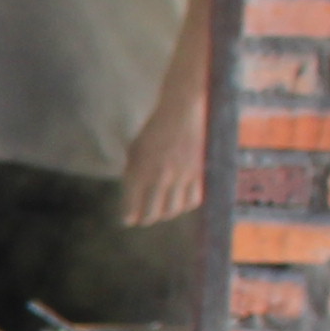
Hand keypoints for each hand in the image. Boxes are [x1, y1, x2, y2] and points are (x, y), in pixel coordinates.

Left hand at [120, 74, 207, 225]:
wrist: (182, 110)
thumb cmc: (156, 130)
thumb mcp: (136, 149)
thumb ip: (133, 174)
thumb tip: (132, 200)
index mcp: (140, 170)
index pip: (131, 206)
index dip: (129, 217)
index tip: (129, 220)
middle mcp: (160, 176)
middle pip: (153, 214)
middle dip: (147, 219)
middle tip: (145, 218)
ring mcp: (181, 176)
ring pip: (174, 210)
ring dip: (167, 213)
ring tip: (164, 209)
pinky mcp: (199, 172)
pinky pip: (194, 200)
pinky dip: (186, 204)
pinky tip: (182, 200)